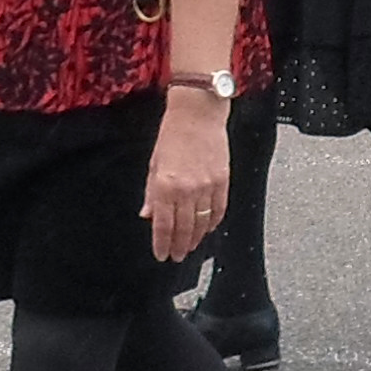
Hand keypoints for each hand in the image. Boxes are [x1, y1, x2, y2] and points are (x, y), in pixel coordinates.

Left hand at [144, 98, 230, 260]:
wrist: (198, 113)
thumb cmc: (172, 134)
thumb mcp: (154, 163)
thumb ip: (151, 193)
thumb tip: (148, 215)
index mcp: (165, 185)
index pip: (163, 225)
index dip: (162, 244)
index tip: (161, 255)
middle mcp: (187, 189)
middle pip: (183, 228)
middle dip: (179, 246)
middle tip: (176, 256)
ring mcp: (207, 186)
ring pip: (202, 223)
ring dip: (195, 238)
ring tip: (190, 247)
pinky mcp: (223, 180)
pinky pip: (219, 209)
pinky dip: (213, 223)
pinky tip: (207, 229)